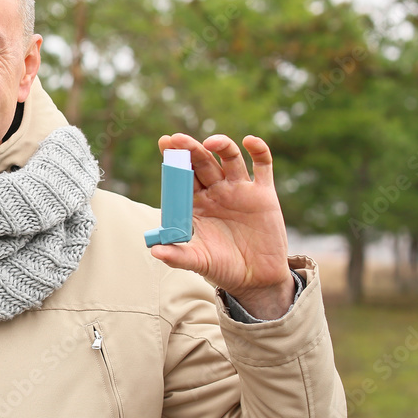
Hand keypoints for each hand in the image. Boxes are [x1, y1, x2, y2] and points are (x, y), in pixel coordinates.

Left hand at [150, 134, 294, 319]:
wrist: (256, 279)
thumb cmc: (222, 268)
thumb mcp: (199, 262)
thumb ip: (178, 255)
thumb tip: (154, 251)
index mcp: (196, 203)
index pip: (182, 176)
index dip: (174, 159)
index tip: (164, 142)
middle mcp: (216, 191)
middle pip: (202, 163)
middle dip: (190, 149)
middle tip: (178, 139)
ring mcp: (240, 190)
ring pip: (230, 158)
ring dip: (221, 146)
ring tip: (210, 143)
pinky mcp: (264, 194)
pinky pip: (263, 166)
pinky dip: (259, 151)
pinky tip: (249, 141)